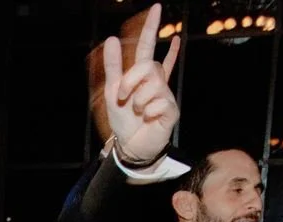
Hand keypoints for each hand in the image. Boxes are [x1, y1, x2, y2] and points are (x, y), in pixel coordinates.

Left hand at [101, 4, 181, 166]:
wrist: (130, 146)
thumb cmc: (124, 119)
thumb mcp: (112, 92)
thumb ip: (113, 67)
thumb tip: (110, 39)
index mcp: (142, 74)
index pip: (148, 47)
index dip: (150, 28)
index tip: (156, 6)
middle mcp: (158, 80)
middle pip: (148, 66)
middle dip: (130, 80)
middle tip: (123, 96)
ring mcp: (166, 94)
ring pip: (153, 85)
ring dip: (137, 100)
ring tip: (137, 111)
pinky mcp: (172, 110)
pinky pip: (158, 103)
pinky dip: (147, 113)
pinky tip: (149, 119)